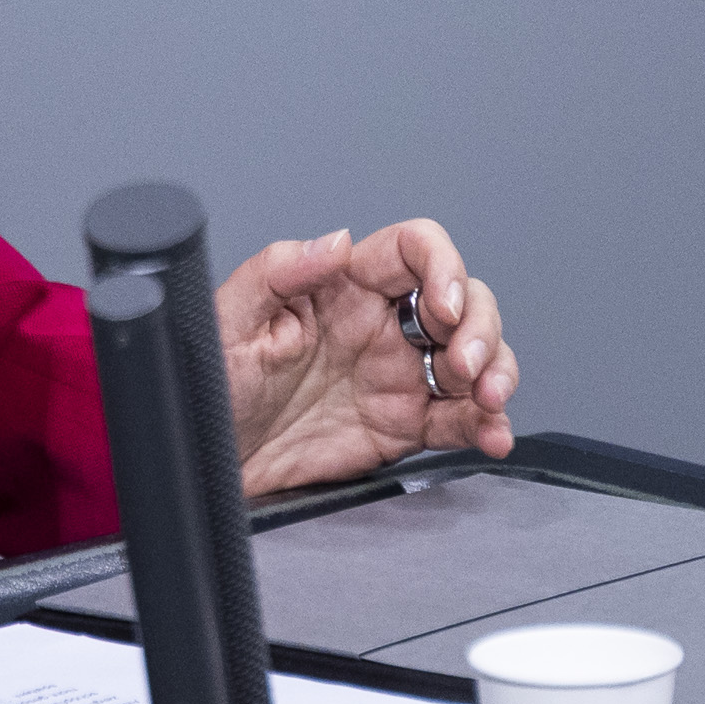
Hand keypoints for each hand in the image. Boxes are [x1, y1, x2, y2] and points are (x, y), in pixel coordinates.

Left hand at [217, 220, 516, 494]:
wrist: (208, 463)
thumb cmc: (209, 386)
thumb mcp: (228, 321)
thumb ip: (277, 272)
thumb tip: (334, 241)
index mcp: (343, 288)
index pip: (413, 250)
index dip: (443, 266)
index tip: (443, 305)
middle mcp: (380, 325)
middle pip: (463, 300)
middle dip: (480, 326)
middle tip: (464, 363)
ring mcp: (398, 375)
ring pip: (476, 356)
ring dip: (497, 370)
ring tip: (488, 399)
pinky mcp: (405, 425)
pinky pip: (461, 418)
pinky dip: (488, 424)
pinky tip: (493, 433)